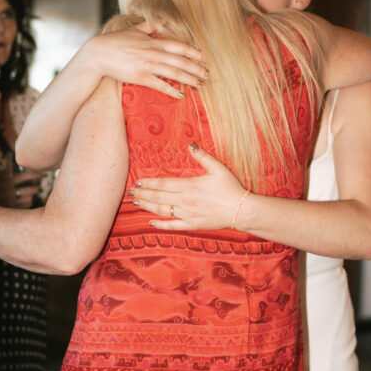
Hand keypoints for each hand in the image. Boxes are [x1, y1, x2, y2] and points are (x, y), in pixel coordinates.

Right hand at [0, 167, 42, 207]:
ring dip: (31, 196)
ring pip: (30, 198)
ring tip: (29, 195)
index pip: (25, 176)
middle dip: (35, 188)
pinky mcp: (11, 211)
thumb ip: (6, 171)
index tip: (40, 174)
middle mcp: (9, 191)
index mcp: (6, 180)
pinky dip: (27, 203)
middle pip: (31, 189)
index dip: (35, 175)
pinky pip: (26, 206)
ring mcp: (11, 202)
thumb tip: (12, 159)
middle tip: (36, 188)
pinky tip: (24, 202)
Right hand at [89, 20, 207, 97]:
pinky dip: (172, 91)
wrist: (98, 54)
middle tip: (208, 75)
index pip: (179, 47)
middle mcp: (153, 52)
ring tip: (200, 84)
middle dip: (196, 68)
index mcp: (153, 41)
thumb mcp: (134, 29)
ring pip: (174, 73)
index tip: (204, 59)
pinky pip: (160, 85)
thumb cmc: (115, 41)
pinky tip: (181, 95)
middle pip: (181, 61)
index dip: (194, 53)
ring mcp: (148, 65)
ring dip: (189, 79)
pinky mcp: (141, 77)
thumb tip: (164, 21)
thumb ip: (151, 26)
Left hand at [130, 143, 246, 229]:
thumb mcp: (218, 168)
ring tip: (136, 202)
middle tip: (130, 191)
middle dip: (143, 194)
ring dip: (147, 206)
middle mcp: (185, 201)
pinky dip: (160, 225)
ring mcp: (187, 215)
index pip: (163, 183)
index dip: (148, 183)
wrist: (241, 210)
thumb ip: (202, 156)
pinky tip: (150, 223)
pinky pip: (173, 226)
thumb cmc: (231, 188)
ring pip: (162, 211)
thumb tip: (190, 144)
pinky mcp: (192, 225)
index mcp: (189, 186)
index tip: (137, 181)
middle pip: (158, 197)